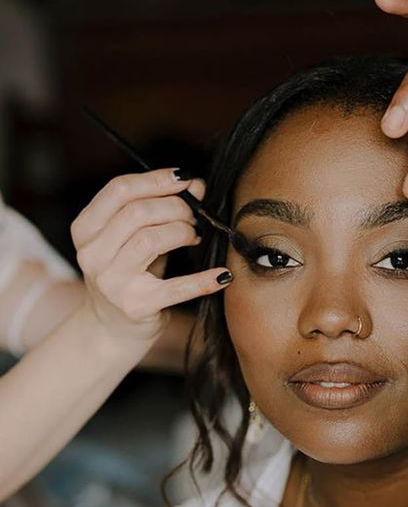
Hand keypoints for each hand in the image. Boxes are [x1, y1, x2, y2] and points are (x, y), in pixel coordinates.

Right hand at [71, 169, 231, 348]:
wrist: (112, 328)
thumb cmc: (127, 273)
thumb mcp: (130, 238)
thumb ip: (157, 209)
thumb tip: (197, 184)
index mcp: (85, 230)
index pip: (119, 190)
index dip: (156, 179)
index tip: (184, 178)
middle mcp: (93, 255)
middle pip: (137, 212)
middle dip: (175, 207)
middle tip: (193, 214)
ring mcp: (112, 282)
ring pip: (151, 239)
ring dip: (182, 231)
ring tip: (194, 236)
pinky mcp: (136, 306)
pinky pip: (177, 287)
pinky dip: (204, 280)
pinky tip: (223, 275)